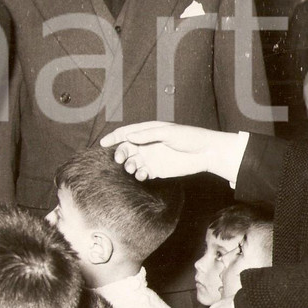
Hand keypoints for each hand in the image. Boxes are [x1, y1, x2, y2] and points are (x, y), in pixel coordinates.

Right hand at [100, 122, 242, 181]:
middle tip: (120, 159)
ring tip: (132, 168)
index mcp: (148, 131)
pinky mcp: (156, 170)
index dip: (114, 137)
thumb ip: (147, 135)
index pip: (126, 133)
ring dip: (129, 165)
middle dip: (120, 153)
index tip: (103, 144)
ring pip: (132, 162)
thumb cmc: (188, 137)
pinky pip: (142, 173)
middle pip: (126, 148)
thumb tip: (128, 137)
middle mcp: (147, 144)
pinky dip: (139, 175)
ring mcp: (151, 157)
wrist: (205, 153)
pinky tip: (142, 175)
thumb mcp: (167, 132)